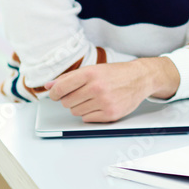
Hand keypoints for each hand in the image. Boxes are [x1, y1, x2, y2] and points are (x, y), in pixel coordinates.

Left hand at [45, 57, 178, 122]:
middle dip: (70, 99)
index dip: (54, 93)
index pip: (60, 88)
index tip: (56, 94)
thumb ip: (69, 78)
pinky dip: (90, 114)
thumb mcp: (93, 69)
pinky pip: (87, 119)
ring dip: (80, 106)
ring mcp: (104, 102)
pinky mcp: (111, 114)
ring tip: (93, 98)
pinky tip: (99, 105)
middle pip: (66, 102)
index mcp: (90, 73)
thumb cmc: (116, 73)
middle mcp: (97, 88)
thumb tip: (48, 86)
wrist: (140, 78)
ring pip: (75, 112)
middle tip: (81, 93)